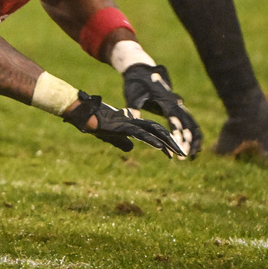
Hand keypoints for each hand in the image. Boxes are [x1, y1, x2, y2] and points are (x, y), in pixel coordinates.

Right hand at [63, 91, 182, 157]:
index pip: (154, 132)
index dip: (165, 142)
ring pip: (154, 131)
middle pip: (159, 131)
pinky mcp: (123, 126)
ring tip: (178, 153)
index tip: (174, 153)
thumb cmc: (94, 123)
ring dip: (167, 142)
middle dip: (172, 142)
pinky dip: (152, 140)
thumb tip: (132, 149)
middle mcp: (134, 121)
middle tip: (184, 154)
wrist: (83, 114)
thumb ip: (122, 142)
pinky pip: (141, 134)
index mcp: (133, 123)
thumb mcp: (110, 137)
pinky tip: (160, 147)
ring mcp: (130, 123)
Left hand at [123, 64, 201, 158]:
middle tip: (183, 156)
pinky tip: (194, 148)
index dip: (177, 132)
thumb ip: (134, 106)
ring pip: (192, 124)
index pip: (174, 119)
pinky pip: (190, 123)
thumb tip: (132, 117)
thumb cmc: (136, 84)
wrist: (142, 71)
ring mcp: (179, 106)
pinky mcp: (178, 108)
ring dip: (194, 140)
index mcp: (165, 100)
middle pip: (187, 124)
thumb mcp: (133, 95)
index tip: (178, 145)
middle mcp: (176, 103)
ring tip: (192, 156)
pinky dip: (194, 135)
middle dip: (187, 141)